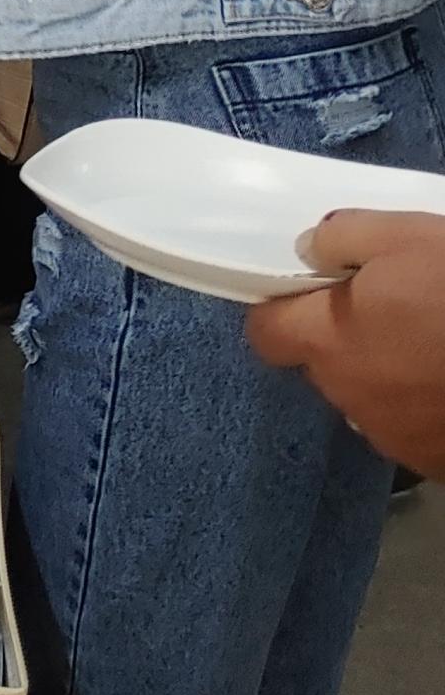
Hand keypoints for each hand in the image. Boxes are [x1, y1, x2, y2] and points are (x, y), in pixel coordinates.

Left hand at [246, 210, 444, 474]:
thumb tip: (308, 250)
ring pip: (368, 395)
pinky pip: (409, 425)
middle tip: (395, 307)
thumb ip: (345, 237)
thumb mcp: (408, 235)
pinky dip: (422, 405)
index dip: (281, 310)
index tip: (312, 291)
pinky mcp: (428, 459)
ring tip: (432, 344)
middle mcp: (347, 393)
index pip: (267, 333)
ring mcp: (390, 433)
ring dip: (386, 372)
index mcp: (328, 340)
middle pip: (322, 363)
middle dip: (345, 337)